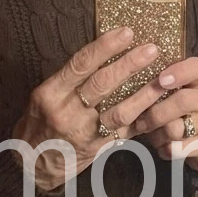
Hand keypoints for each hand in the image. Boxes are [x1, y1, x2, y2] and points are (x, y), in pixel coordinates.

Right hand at [12, 27, 165, 190]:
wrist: (34, 163)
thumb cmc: (41, 122)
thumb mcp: (45, 96)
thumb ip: (71, 78)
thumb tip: (105, 51)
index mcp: (51, 93)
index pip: (80, 64)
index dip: (105, 46)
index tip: (126, 32)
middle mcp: (67, 113)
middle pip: (102, 84)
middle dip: (129, 65)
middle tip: (151, 50)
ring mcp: (84, 133)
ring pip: (119, 110)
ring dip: (145, 94)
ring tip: (163, 79)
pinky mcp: (99, 148)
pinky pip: (126, 130)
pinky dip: (144, 117)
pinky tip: (160, 105)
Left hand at [132, 57, 197, 174]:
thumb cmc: (182, 113)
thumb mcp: (174, 94)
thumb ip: (158, 85)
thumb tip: (126, 78)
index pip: (197, 67)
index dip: (179, 72)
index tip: (161, 80)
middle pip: (183, 101)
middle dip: (156, 114)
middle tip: (141, 122)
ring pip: (176, 129)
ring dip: (157, 134)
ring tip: (153, 135)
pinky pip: (177, 148)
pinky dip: (164, 149)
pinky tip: (164, 146)